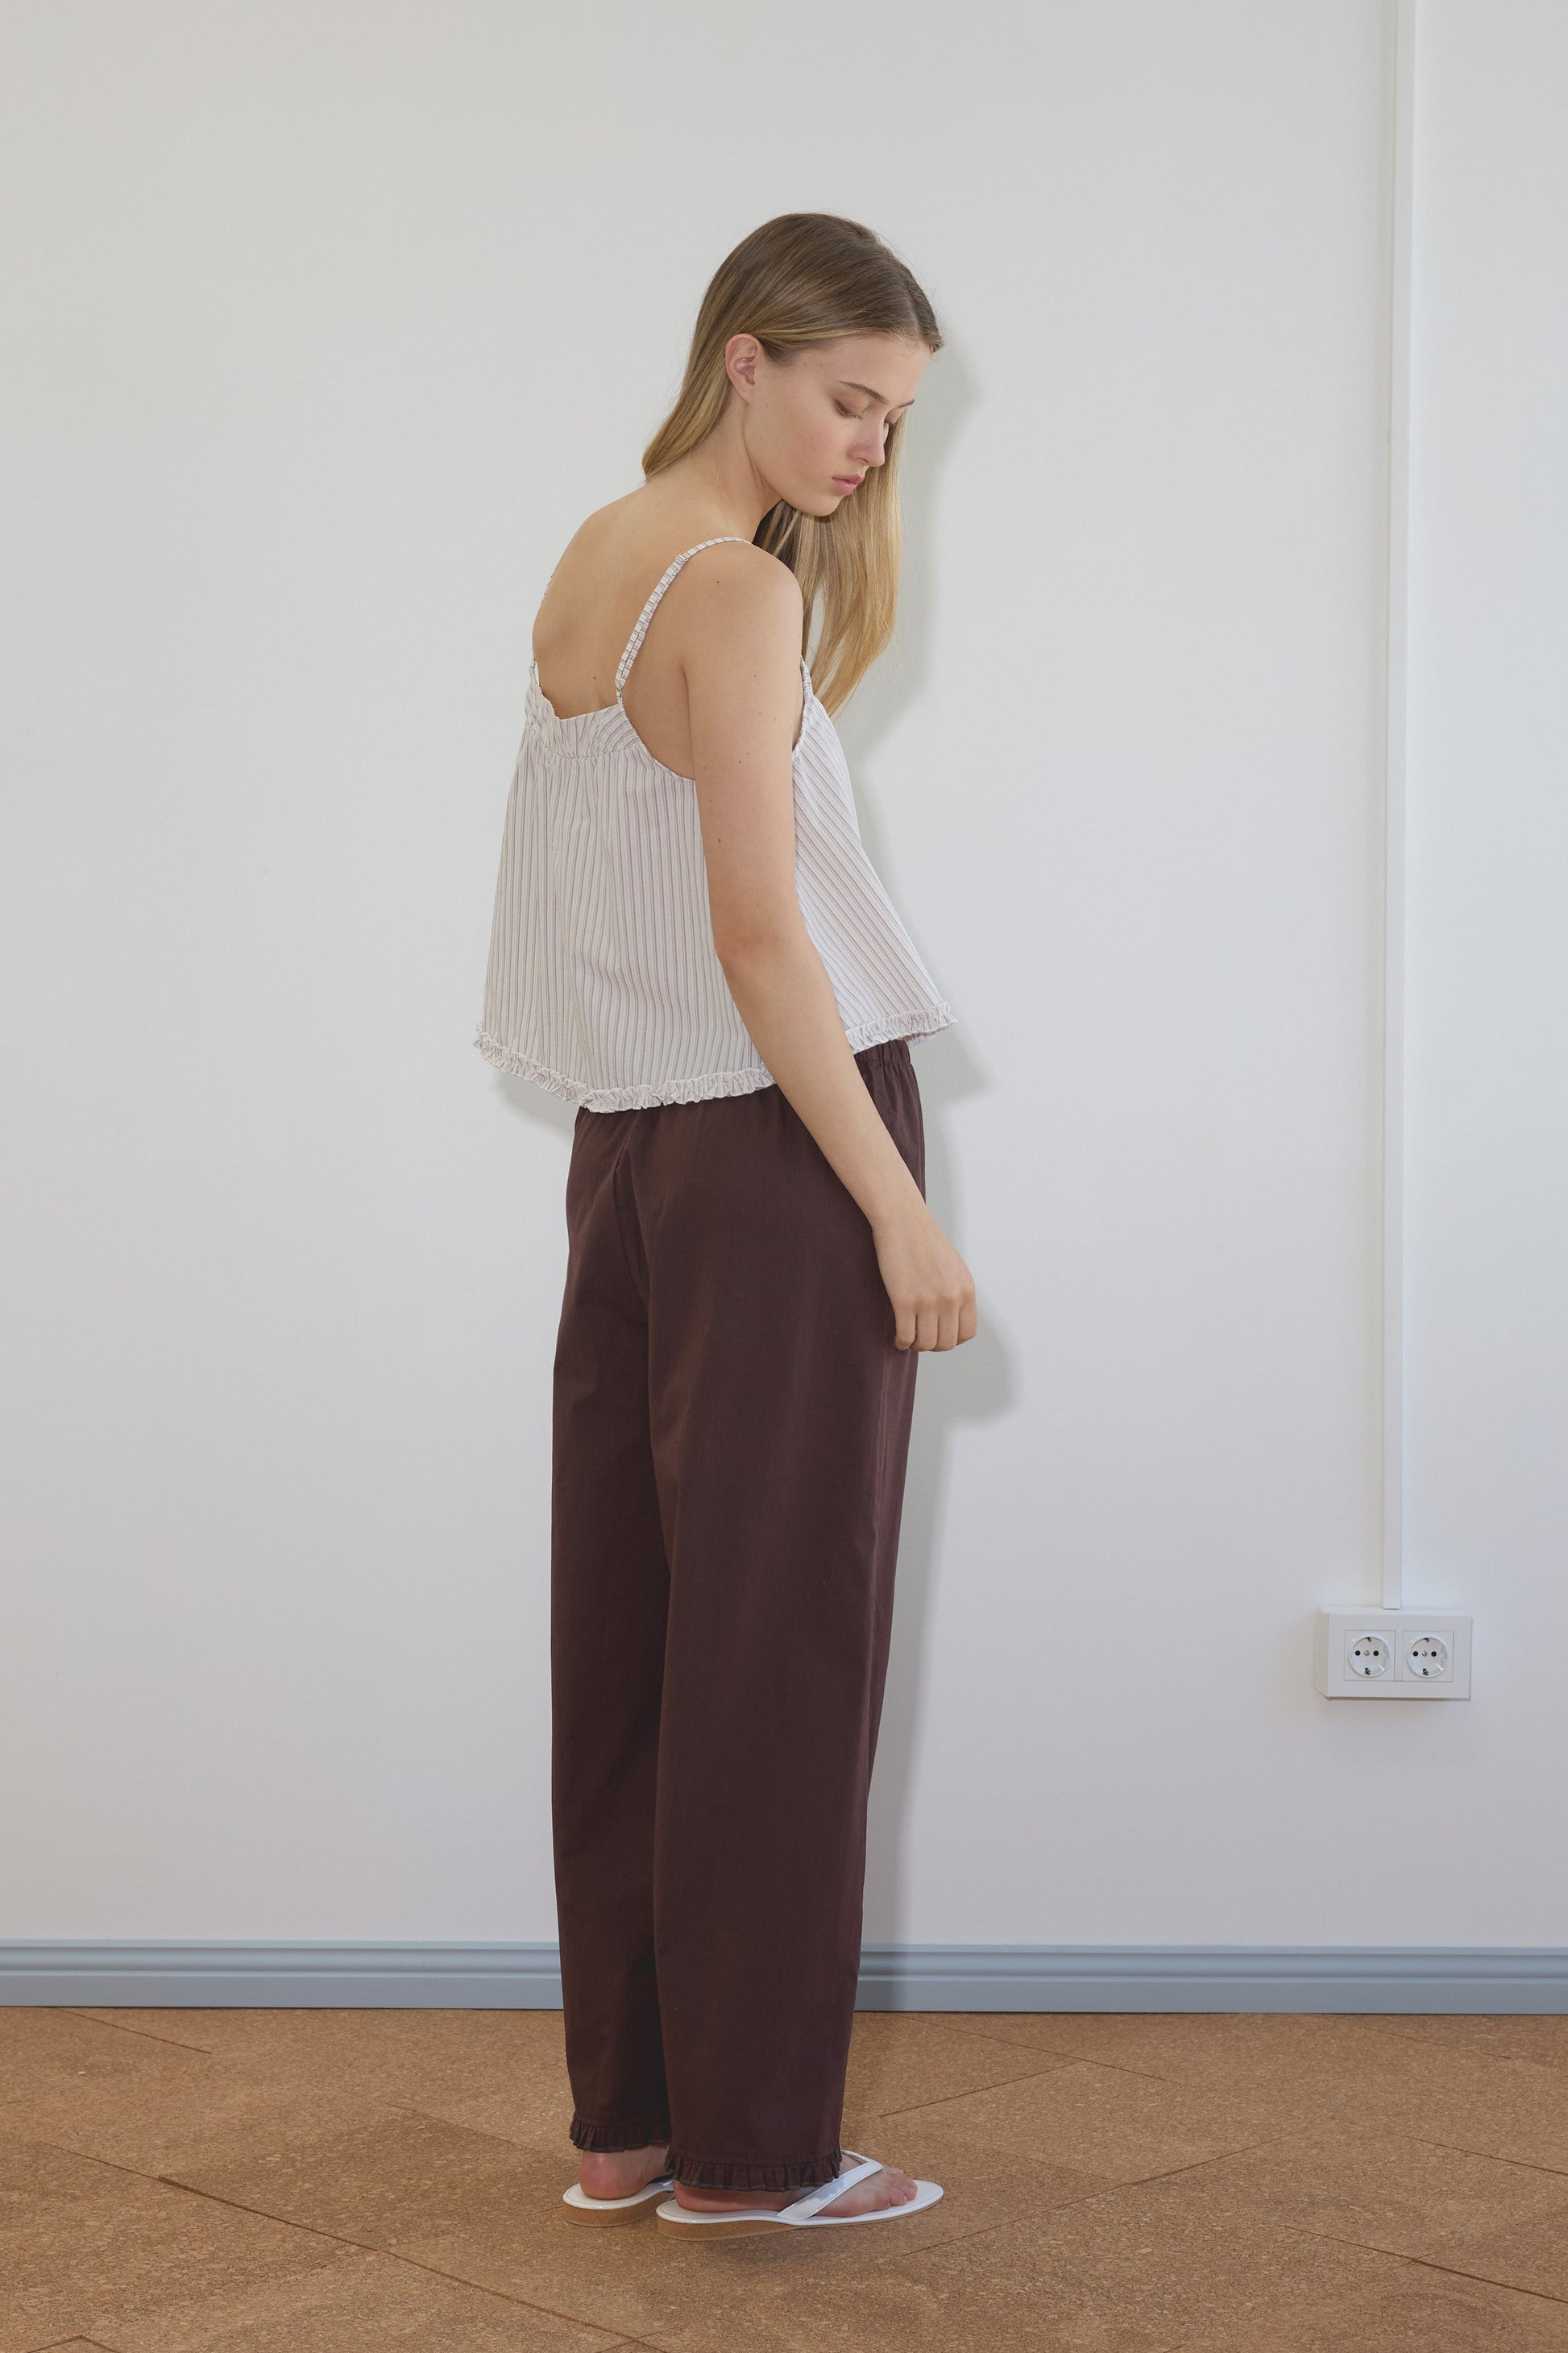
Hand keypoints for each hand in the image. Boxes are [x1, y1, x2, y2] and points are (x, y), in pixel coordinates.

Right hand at [872, 1203, 976, 1351]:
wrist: (902, 1220)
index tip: (938, 1334)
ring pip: (925, 1344)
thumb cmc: (924, 1240)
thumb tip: (951, 1317)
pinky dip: (901, 1342)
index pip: (967, 1333)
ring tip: (908, 1337)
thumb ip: (956, 1291)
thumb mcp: (953, 1266)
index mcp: (966, 1290)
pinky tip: (897, 1337)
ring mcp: (928, 1301)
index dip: (952, 1339)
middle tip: (920, 1337)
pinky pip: (905, 1337)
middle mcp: (951, 1298)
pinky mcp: (904, 1301)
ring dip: (915, 1345)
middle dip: (932, 1345)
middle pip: (945, 1343)